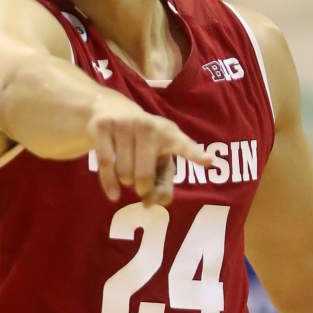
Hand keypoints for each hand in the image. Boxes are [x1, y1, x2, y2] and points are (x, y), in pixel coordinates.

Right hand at [87, 96, 211, 205]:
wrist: (110, 109)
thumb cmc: (143, 142)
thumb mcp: (158, 158)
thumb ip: (162, 185)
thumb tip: (150, 204)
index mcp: (169, 133)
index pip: (183, 146)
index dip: (195, 154)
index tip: (208, 161)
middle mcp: (148, 126)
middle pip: (144, 176)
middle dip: (142, 188)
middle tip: (141, 186)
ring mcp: (125, 124)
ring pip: (124, 173)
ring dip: (126, 182)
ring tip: (128, 175)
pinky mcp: (104, 127)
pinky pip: (106, 165)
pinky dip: (110, 185)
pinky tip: (114, 195)